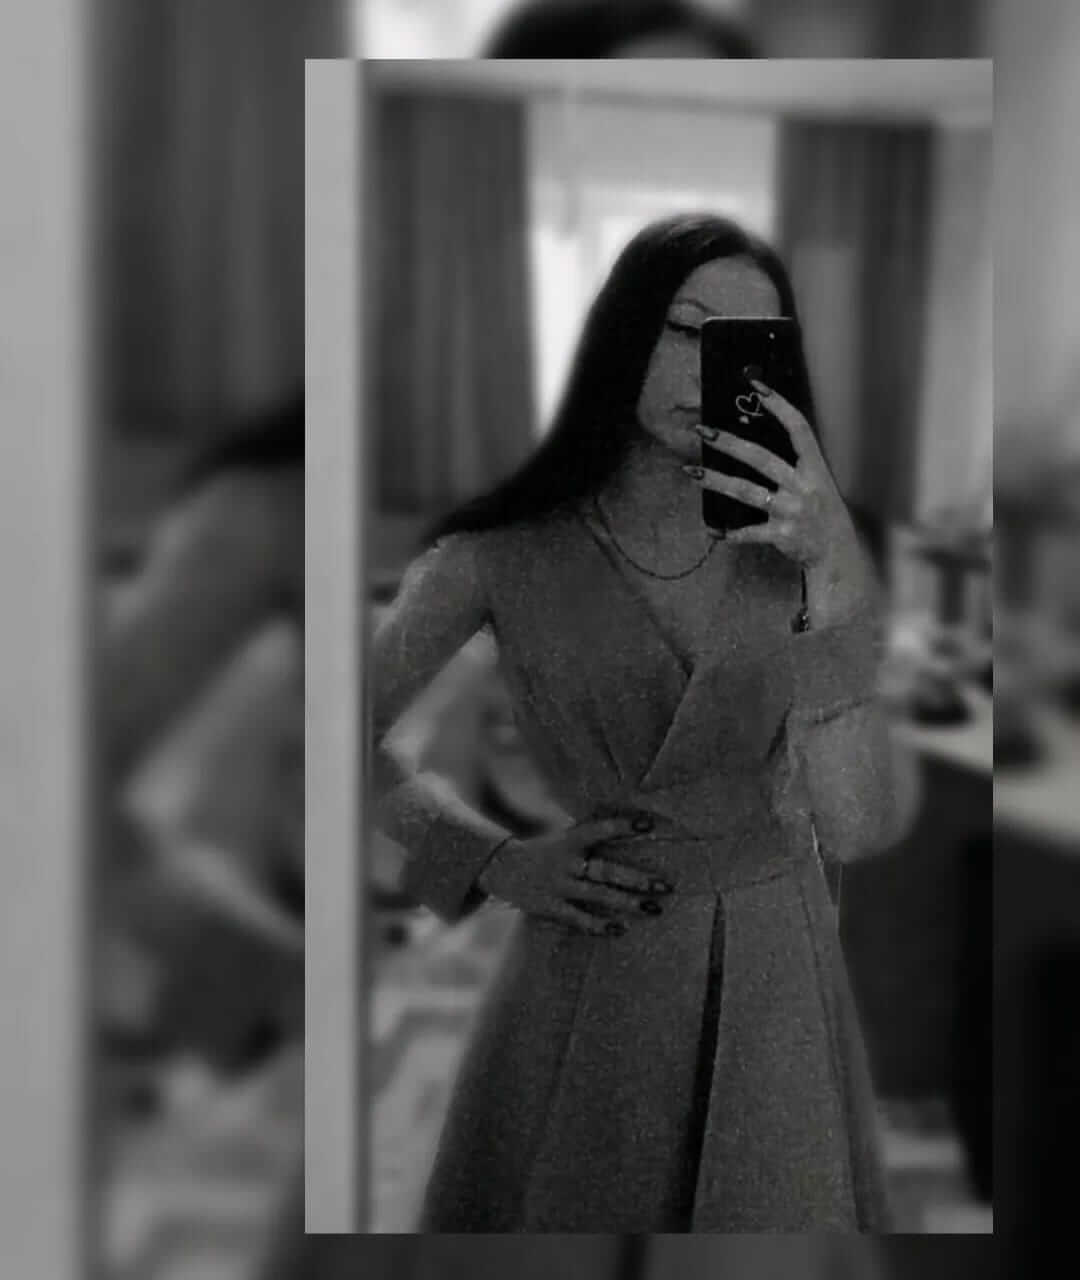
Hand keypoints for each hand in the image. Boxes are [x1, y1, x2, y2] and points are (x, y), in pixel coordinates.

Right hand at [477, 816, 672, 936]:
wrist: (499, 867)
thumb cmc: (541, 851)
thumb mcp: (562, 838)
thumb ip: (588, 838)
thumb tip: (624, 829)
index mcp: (569, 840)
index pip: (599, 829)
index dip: (623, 826)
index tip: (648, 823)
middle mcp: (567, 862)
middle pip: (607, 870)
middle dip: (638, 878)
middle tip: (665, 885)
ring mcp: (559, 885)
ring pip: (599, 895)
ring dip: (628, 903)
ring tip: (654, 908)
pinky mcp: (550, 906)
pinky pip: (578, 918)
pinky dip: (598, 925)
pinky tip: (619, 929)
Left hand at [683, 378, 856, 568]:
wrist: (837, 552)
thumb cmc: (823, 512)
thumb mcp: (818, 482)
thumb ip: (794, 465)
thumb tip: (755, 444)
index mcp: (814, 468)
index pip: (798, 429)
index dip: (779, 406)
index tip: (756, 386)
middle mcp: (802, 486)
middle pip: (761, 458)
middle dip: (729, 444)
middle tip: (703, 431)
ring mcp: (791, 510)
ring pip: (746, 492)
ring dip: (716, 482)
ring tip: (690, 472)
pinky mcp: (782, 534)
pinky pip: (750, 532)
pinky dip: (730, 534)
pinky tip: (713, 531)